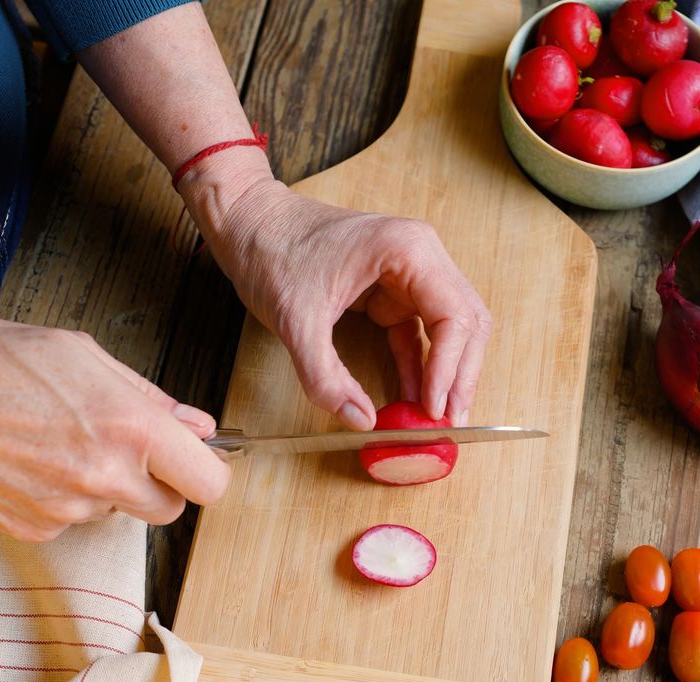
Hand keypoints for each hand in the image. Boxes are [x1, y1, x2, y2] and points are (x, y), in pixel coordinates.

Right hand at [0, 317, 229, 540]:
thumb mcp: (79, 353)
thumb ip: (148, 395)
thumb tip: (194, 423)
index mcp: (128, 426)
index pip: (209, 482)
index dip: (207, 469)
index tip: (196, 459)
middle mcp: (104, 477)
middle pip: (171, 509)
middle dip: (161, 483)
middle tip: (131, 451)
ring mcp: (68, 511)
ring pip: (119, 513)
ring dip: (109, 487)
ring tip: (64, 442)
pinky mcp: (35, 531)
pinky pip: (74, 522)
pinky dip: (66, 499)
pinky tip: (36, 462)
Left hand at [206, 178, 492, 428]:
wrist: (249, 226)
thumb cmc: (272, 252)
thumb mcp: (296, 321)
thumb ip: (326, 377)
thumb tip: (360, 421)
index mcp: (408, 250)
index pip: (455, 316)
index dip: (450, 368)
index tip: (433, 408)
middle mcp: (419, 257)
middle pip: (465, 323)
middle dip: (460, 375)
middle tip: (449, 421)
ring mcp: (408, 274)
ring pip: (448, 330)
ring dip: (446, 373)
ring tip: (436, 417)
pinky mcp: (390, 292)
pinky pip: (417, 335)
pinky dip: (419, 366)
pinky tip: (414, 399)